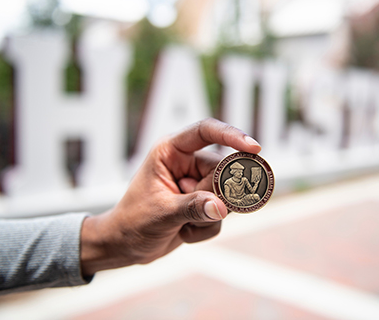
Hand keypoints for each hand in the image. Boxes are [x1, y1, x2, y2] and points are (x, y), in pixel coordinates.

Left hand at [80, 118, 260, 275]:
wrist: (125, 247)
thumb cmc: (133, 222)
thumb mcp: (161, 213)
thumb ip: (192, 207)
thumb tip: (221, 207)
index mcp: (170, 151)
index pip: (205, 131)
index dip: (231, 135)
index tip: (254, 148)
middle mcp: (187, 163)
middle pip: (222, 171)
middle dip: (214, 197)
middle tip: (197, 213)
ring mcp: (197, 183)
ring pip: (225, 195)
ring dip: (208, 217)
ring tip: (182, 225)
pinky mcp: (203, 203)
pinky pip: (221, 213)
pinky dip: (205, 228)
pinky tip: (183, 232)